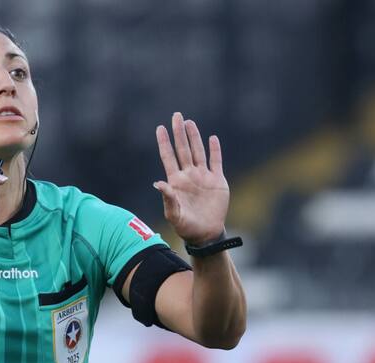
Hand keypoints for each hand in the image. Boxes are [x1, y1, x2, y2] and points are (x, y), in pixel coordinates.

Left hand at [154, 112, 229, 244]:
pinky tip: (212, 138)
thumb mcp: (174, 214)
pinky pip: (216, 162)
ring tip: (189, 122)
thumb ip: (167, 198)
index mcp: (176, 181)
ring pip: (198, 152)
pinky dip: (215, 150)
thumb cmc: (186, 227)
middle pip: (183, 149)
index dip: (164, 143)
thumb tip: (157, 183)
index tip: (160, 128)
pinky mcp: (218, 181)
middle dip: (179, 133)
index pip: (168, 157)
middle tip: (176, 115)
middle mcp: (189, 175)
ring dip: (194, 137)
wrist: (206, 234)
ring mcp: (203, 177)